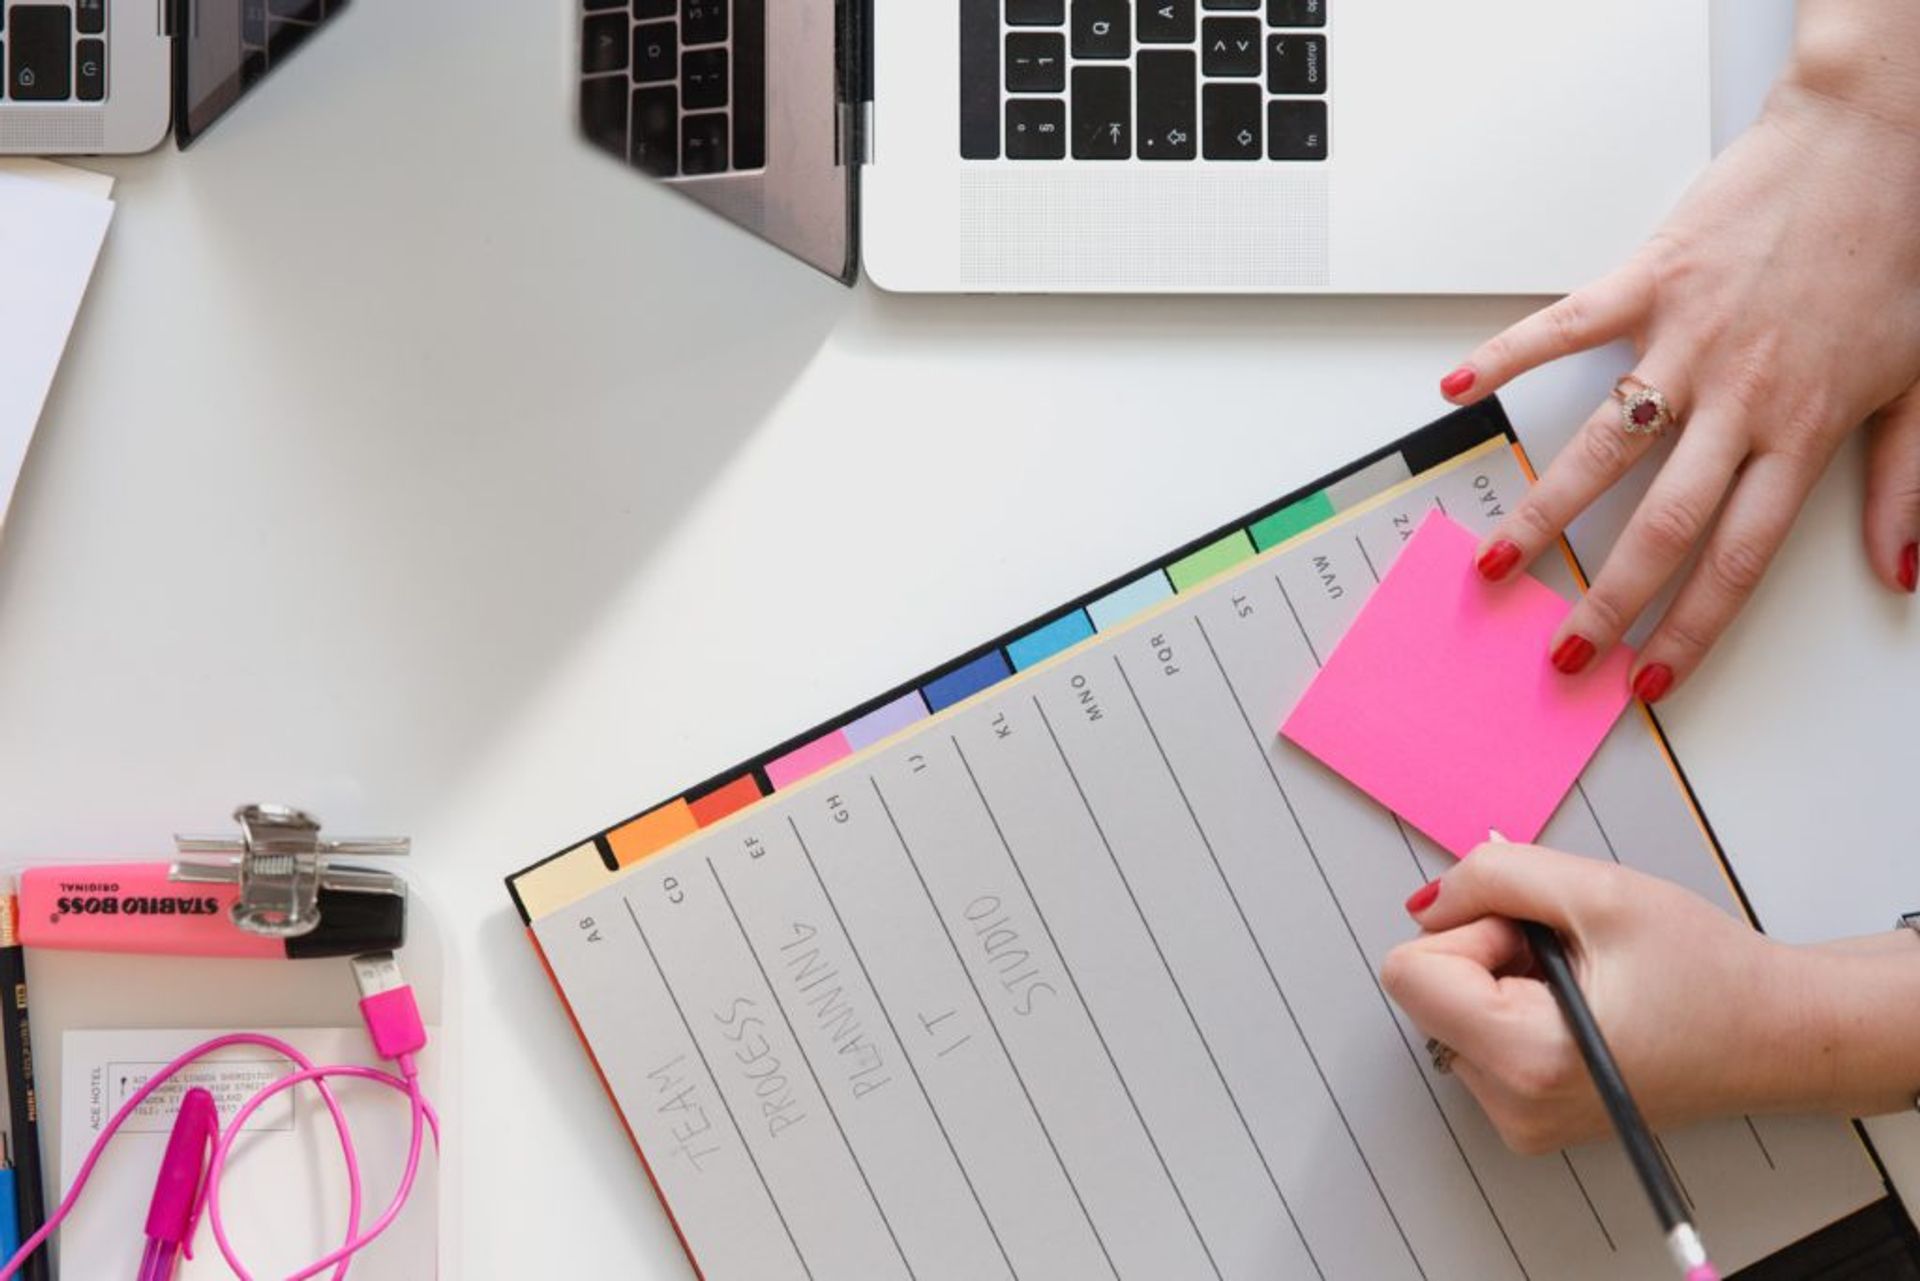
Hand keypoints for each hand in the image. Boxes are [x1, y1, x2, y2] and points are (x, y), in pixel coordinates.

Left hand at [1381, 843, 1815, 1153]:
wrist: (1779, 1035)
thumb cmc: (1709, 972)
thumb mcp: (1599, 891)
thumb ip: (1493, 877)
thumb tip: (1427, 900)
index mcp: (1528, 1059)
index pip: (1409, 973)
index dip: (1469, 931)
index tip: (1537, 935)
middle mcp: (1513, 1106)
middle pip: (1425, 991)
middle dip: (1487, 952)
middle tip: (1572, 957)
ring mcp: (1518, 1119)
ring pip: (1449, 1010)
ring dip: (1504, 978)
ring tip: (1587, 984)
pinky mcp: (1526, 1115)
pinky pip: (1476, 1036)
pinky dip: (1516, 1006)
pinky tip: (1583, 1008)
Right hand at [1439, 54, 1919, 701]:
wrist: (1878, 142)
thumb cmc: (1896, 254)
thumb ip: (1903, 485)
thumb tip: (1899, 571)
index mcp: (1803, 429)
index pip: (1738, 558)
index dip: (1689, 630)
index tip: (1647, 679)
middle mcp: (1740, 397)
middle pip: (1661, 525)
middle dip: (1604, 603)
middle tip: (1559, 651)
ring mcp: (1686, 339)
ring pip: (1603, 448)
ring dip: (1543, 514)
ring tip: (1497, 561)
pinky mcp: (1651, 280)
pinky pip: (1564, 327)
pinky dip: (1505, 356)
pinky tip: (1458, 389)